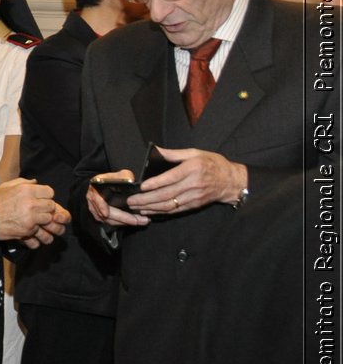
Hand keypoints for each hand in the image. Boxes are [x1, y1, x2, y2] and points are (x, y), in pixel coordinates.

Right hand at [0, 177, 69, 242]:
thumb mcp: (7, 186)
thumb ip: (24, 182)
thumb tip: (35, 182)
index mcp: (27, 190)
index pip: (50, 192)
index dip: (45, 196)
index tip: (41, 199)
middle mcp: (31, 203)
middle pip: (51, 206)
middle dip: (46, 208)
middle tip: (38, 210)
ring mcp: (30, 218)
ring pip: (48, 219)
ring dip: (42, 220)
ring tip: (33, 219)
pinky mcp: (27, 231)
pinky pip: (38, 231)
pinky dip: (34, 230)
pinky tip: (26, 227)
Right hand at [86, 169, 148, 227]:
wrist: (102, 186)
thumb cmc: (110, 180)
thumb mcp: (117, 175)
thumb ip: (123, 176)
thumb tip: (130, 180)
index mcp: (95, 190)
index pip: (96, 199)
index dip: (101, 206)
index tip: (106, 213)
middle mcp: (93, 202)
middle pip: (106, 214)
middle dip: (123, 218)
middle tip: (137, 220)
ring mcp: (96, 211)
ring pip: (109, 220)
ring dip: (125, 222)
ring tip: (140, 221)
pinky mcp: (101, 217)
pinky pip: (111, 222)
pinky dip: (122, 223)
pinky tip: (134, 221)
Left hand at [131, 147, 246, 214]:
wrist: (232, 181)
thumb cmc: (213, 164)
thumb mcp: (196, 153)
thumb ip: (174, 154)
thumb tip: (155, 151)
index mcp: (193, 168)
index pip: (171, 177)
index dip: (156, 183)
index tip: (141, 186)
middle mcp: (193, 184)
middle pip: (167, 194)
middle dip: (146, 199)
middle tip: (131, 201)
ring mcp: (194, 197)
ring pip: (169, 205)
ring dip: (150, 207)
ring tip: (135, 207)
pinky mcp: (194, 205)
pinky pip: (175, 210)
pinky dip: (160, 212)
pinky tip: (148, 211)